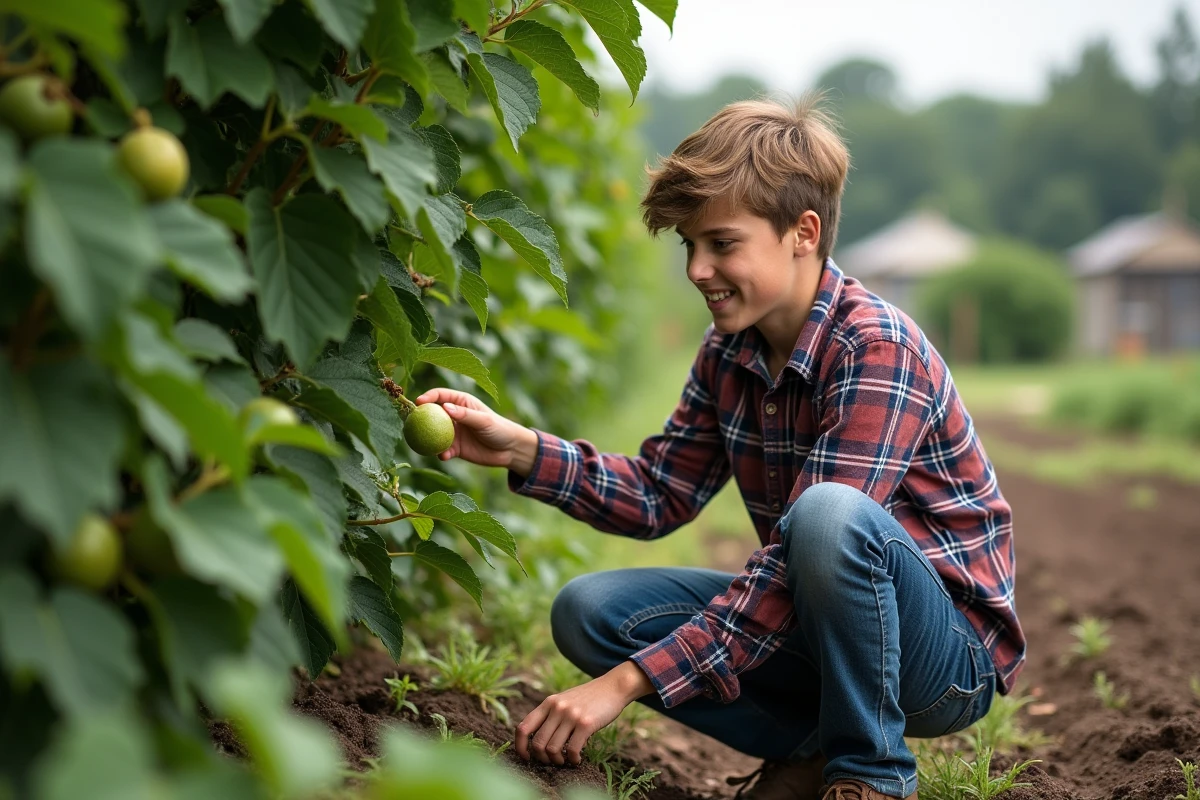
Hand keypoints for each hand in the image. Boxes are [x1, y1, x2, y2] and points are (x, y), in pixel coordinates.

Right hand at [412, 388, 535, 470]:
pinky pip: (443, 450)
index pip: (441, 395)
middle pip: (432, 414)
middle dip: (419, 417)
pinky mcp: (454, 448)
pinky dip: (441, 453)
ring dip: (427, 438)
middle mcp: (454, 415)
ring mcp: (453, 432)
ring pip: (434, 434)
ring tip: (422, 442)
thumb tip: (445, 408)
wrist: (509, 450)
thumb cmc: (499, 428)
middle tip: (411, 422)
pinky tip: (443, 456)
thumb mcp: (483, 420)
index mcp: (461, 402)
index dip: (428, 396)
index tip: (419, 401)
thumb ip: (465, 415)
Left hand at [515, 661, 653, 765]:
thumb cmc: (588, 698)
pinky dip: (573, 760)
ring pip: (553, 749)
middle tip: (552, 761)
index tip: (527, 757)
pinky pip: (572, 750)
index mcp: (548, 703)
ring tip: (565, 761)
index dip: (520, 747)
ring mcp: (571, 715)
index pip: (523, 728)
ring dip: (558, 761)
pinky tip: (577, 759)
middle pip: (538, 744)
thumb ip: (550, 714)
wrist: (613, 687)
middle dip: (542, 759)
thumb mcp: (564, 700)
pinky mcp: (586, 724)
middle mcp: (556, 708)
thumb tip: (536, 740)